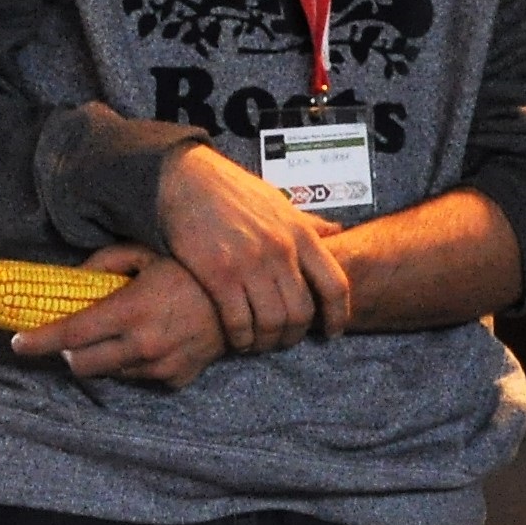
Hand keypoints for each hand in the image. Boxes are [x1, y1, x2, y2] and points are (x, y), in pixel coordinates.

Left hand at [10, 246, 229, 387]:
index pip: (69, 334)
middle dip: (68, 352)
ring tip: (120, 334)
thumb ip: (104, 263)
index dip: (36, 341)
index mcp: (132, 310)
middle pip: (81, 365)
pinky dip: (134, 363)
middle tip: (74, 336)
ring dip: (103, 357)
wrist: (248, 297)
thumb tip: (72, 278)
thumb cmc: (194, 268)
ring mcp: (161, 365)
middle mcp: (143, 344)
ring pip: (109, 373)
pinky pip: (140, 377)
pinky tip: (150, 341)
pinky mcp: (176, 378)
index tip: (17, 343)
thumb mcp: (148, 253)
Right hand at [158, 143, 350, 349]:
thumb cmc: (234, 192)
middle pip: (302, 311)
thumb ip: (308, 223)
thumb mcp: (280, 203)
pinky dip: (240, 338)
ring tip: (259, 344)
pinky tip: (237, 340)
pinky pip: (238, 321)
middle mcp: (281, 250)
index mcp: (301, 234)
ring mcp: (251, 263)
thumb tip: (337, 231)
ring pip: (272, 321)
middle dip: (295, 335)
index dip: (339, 315)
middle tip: (284, 341)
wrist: (187, 180)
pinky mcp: (218, 274)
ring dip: (267, 341)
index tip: (333, 332)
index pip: (335, 284)